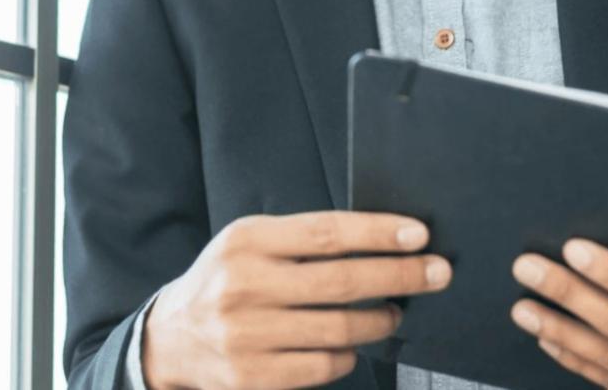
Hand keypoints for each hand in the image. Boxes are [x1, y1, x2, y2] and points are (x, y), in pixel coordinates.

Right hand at [141, 210, 451, 389]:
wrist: (171, 340)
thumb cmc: (225, 282)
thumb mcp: (249, 244)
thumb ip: (301, 241)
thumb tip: (381, 242)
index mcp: (246, 242)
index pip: (326, 233)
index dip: (378, 233)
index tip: (418, 235)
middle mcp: (244, 287)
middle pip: (342, 282)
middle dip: (401, 276)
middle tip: (437, 274)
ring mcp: (247, 337)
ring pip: (339, 330)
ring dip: (380, 320)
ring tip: (394, 312)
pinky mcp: (253, 378)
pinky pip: (324, 367)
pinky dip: (348, 356)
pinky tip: (350, 347)